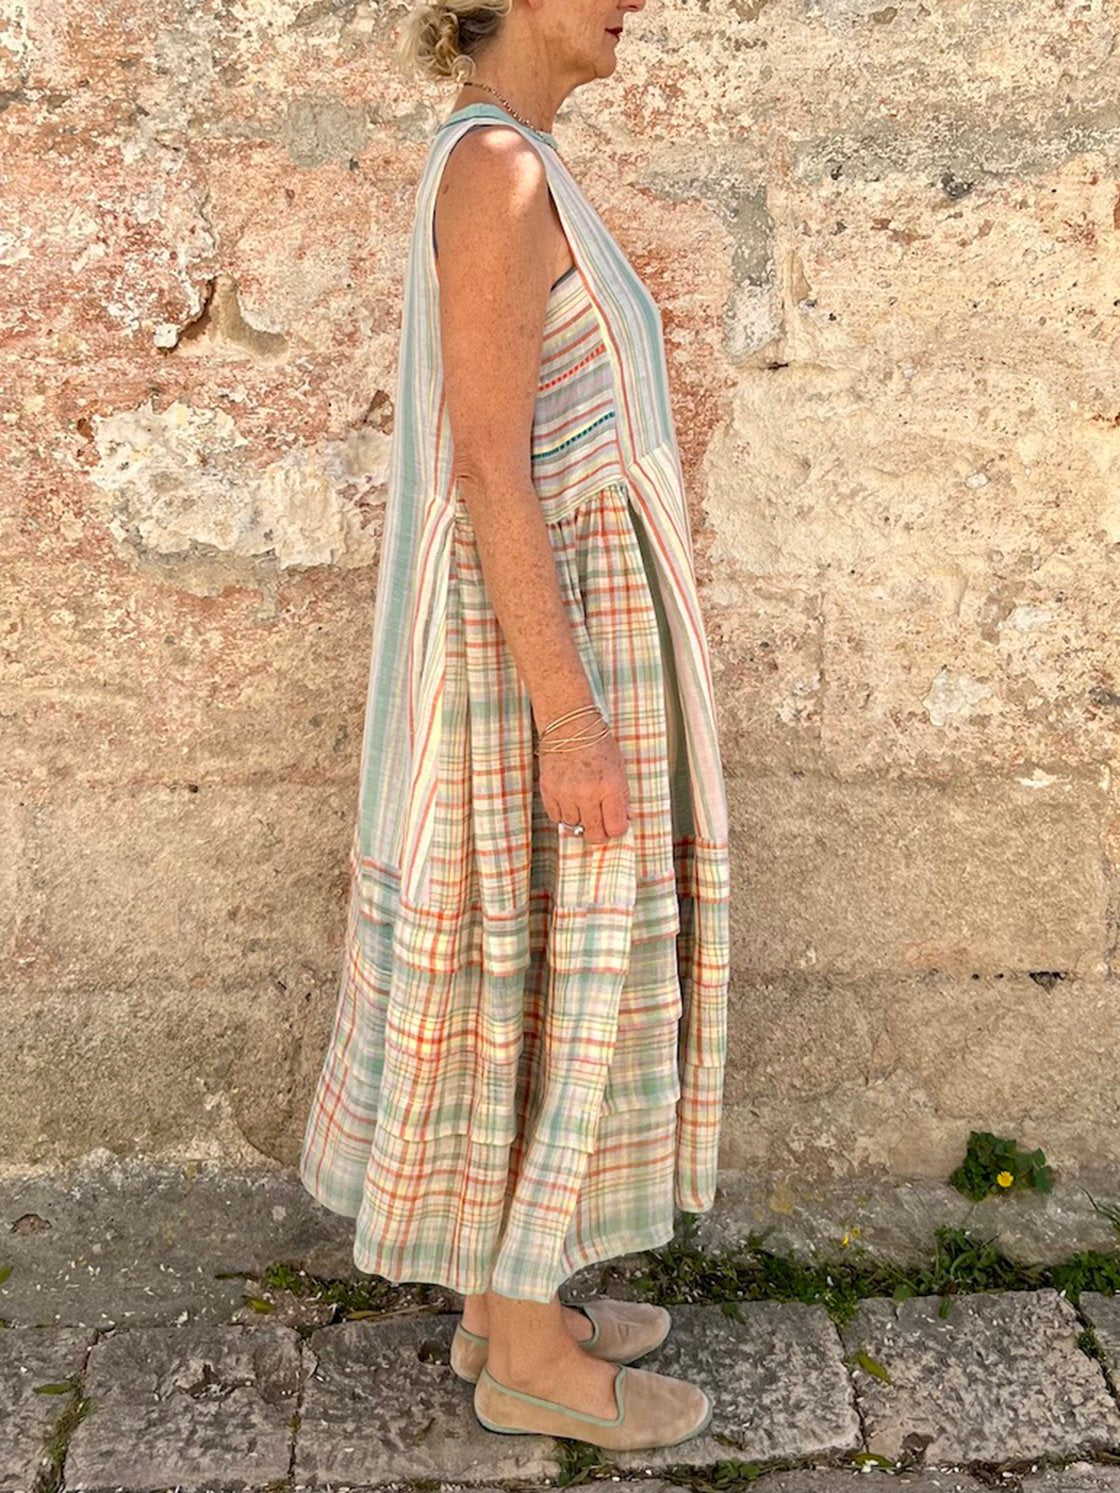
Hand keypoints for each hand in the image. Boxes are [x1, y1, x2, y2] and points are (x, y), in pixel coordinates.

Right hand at [537, 726, 631, 842]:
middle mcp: (587, 794)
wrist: (569, 725)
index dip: (617, 830)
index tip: (616, 825)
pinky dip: (563, 813)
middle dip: (599, 833)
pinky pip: (556, 817)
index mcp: (609, 787)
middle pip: (593, 834)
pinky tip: (569, 801)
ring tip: (583, 804)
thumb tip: (625, 818)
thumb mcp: (618, 767)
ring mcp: (565, 793)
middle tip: (600, 827)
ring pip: (574, 826)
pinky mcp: (548, 790)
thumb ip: (622, 796)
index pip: (615, 828)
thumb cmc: (596, 742)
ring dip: (580, 820)